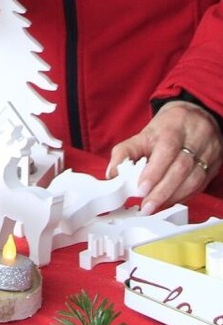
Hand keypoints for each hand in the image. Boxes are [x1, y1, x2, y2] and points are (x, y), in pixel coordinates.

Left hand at [107, 101, 222, 212]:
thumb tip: (112, 174)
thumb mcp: (143, 134)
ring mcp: (207, 152)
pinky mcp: (213, 165)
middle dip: (162, 190)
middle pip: (181, 167)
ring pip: (194, 179)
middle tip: (147, 205)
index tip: (141, 188)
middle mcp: (194, 138)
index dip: (154, 171)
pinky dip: (185, 196)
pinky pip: (200, 185)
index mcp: (173, 127)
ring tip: (156, 207)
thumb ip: (125, 152)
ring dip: (173, 196)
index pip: (166, 149)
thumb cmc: (166, 129)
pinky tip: (171, 202)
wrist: (195, 117)